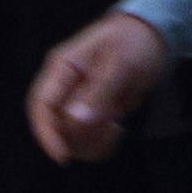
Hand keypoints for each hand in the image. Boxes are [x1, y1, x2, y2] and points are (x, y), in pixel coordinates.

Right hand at [26, 11, 172, 164]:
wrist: (150, 37)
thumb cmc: (133, 40)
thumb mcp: (122, 62)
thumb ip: (100, 90)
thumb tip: (76, 119)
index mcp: (62, 67)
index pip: (41, 104)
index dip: (46, 133)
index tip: (63, 155)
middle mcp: (64, 86)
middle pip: (55, 126)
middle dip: (80, 137)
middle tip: (110, 127)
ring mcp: (75, 102)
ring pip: (69, 138)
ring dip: (92, 143)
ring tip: (115, 128)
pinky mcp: (89, 114)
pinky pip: (86, 141)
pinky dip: (100, 145)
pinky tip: (117, 131)